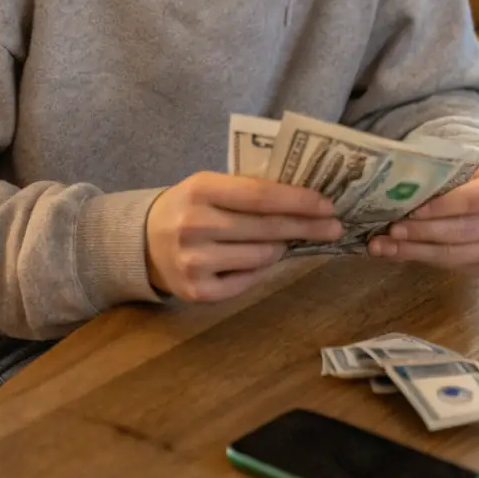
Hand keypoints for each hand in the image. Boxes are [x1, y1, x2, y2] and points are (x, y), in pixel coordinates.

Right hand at [146, 172, 343, 301]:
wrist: (144, 242)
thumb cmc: (190, 206)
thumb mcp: (210, 186)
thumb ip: (248, 189)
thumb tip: (305, 199)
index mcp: (200, 189)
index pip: (260, 195)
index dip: (298, 200)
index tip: (327, 204)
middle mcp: (194, 224)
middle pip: (266, 228)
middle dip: (306, 227)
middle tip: (334, 227)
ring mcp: (194, 261)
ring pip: (261, 257)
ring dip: (281, 247)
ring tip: (285, 240)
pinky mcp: (197, 292)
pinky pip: (248, 281)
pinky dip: (261, 269)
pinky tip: (261, 259)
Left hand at [367, 159, 478, 276]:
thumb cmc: (471, 174)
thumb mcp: (462, 163)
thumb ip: (438, 173)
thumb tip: (396, 186)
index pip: (474, 199)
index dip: (442, 207)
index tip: (411, 210)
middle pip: (464, 230)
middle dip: (423, 232)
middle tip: (391, 230)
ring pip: (456, 254)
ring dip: (416, 251)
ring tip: (384, 246)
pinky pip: (454, 267)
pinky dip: (423, 260)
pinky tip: (398, 253)